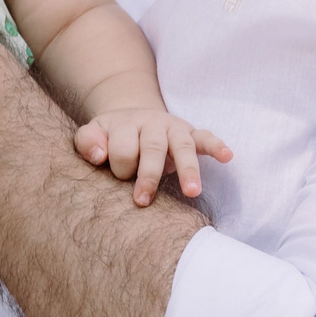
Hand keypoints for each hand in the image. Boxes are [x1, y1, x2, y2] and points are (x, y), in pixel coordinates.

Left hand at [75, 109, 232, 205]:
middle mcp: (151, 123)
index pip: (122, 148)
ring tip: (192, 192)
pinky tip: (227, 156)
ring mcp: (173, 127)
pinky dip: (217, 146)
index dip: (119, 166)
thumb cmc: (109, 135)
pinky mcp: (190, 132)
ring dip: (188, 169)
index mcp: (124, 124)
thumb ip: (88, 142)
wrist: (130, 116)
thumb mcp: (92, 134)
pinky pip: (206, 136)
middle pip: (152, 148)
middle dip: (148, 175)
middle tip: (142, 200)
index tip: (119, 180)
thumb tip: (99, 156)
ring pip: (182, 146)